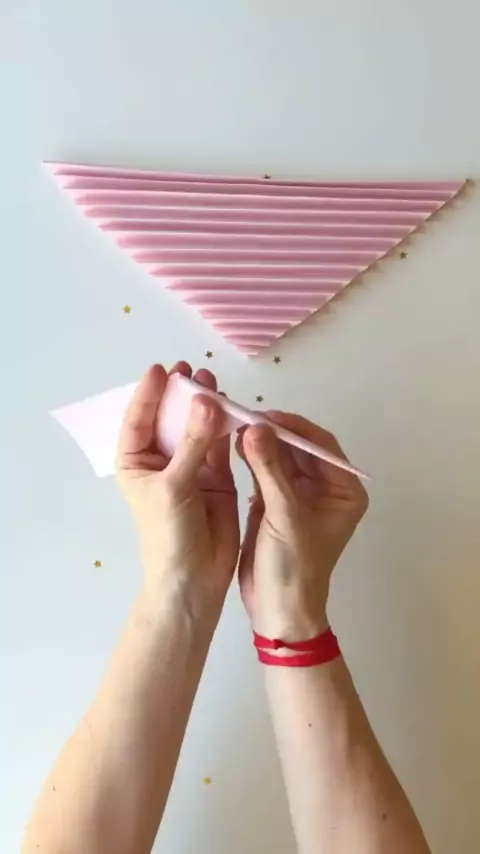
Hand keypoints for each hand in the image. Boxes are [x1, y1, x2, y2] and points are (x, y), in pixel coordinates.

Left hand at [116, 362, 238, 604]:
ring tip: (213, 380)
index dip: (150, 394)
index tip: (162, 369)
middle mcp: (162, 460)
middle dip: (180, 395)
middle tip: (192, 369)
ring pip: (198, 428)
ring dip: (205, 406)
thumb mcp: (174, 485)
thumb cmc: (168, 534)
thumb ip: (193, 442)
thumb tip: (205, 399)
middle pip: (171, 418)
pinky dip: (226, 427)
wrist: (194, 577)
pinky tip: (233, 407)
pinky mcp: (216, 475)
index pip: (139, 420)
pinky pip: (219, 444)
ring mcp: (190, 466)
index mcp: (136, 462)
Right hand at [236, 413, 368, 639]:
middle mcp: (325, 488)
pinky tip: (233, 446)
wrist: (277, 610)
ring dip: (260, 444)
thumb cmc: (293, 567)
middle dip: (273, 433)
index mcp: (343, 491)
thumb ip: (270, 470)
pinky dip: (252, 459)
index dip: (293, 427)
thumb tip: (255, 427)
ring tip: (234, 427)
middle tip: (242, 417)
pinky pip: (266, 471)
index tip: (263, 415)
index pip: (321, 446)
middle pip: (300, 448)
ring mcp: (300, 495)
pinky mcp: (276, 503)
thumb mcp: (284, 516)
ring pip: (281, 457)